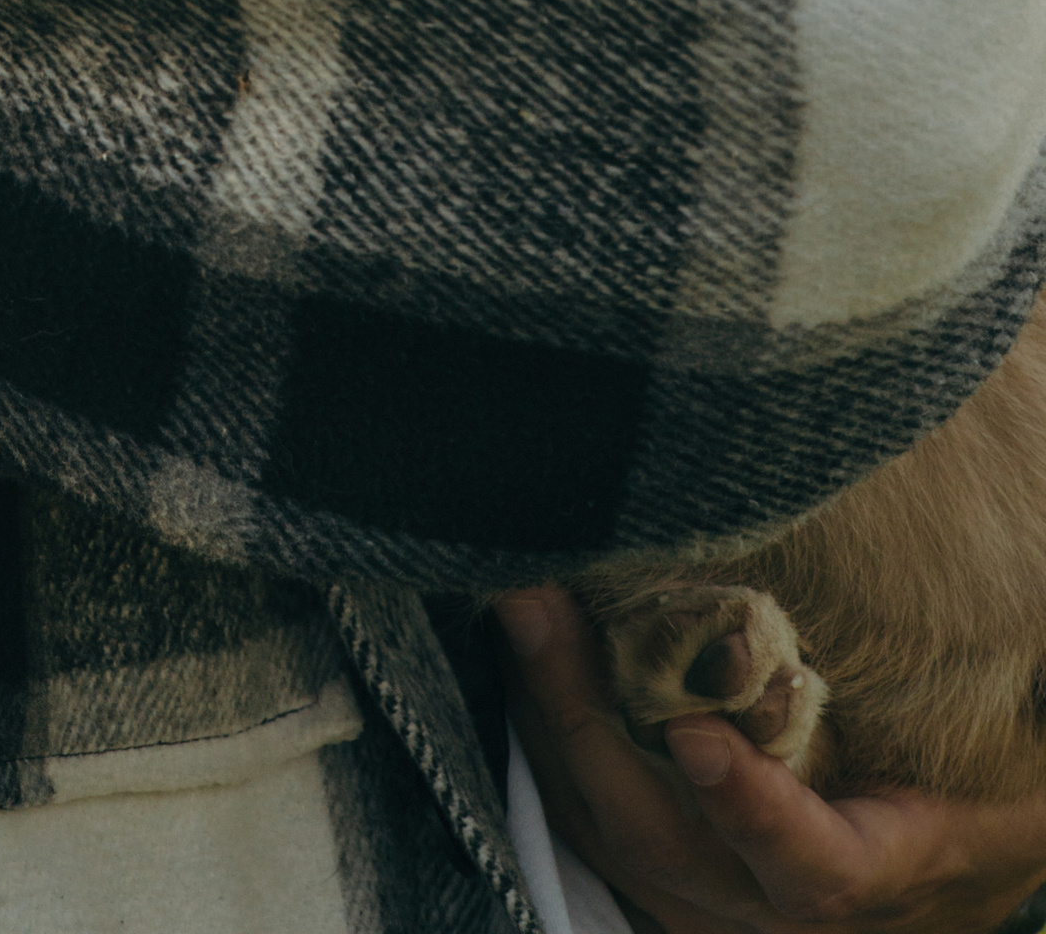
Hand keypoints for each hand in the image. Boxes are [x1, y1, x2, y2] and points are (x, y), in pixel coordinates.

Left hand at [495, 587, 1045, 931]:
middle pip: (665, 844)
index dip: (755, 813)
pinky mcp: (669, 884)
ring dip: (548, 725)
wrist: (956, 852)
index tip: (700, 741)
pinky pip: (590, 827)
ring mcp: (718, 905)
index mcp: (888, 867)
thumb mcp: (1023, 740)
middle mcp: (785, 907)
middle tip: (537, 608)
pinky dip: (549, 746)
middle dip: (587, 726)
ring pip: (609, 839)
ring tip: (518, 607)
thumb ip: (1031, 687)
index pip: (816, 870)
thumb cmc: (1001, 770)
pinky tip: (523, 656)